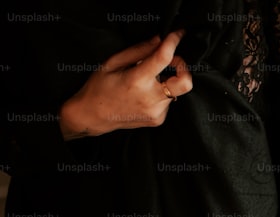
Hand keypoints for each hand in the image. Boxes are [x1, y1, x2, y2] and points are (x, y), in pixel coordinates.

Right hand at [58, 31, 192, 139]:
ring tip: (147, 81)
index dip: (173, 42)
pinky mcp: (159, 119)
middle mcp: (150, 98)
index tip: (178, 34)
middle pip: (186, 83)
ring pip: (175, 91)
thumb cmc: (99, 88)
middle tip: (171, 62)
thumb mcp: (113, 63)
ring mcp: (156, 112)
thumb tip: (159, 40)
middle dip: (183, 68)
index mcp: (137, 80)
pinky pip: (168, 102)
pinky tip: (145, 94)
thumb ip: (139, 51)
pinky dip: (161, 94)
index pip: (164, 58)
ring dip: (167, 81)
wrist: (93, 117)